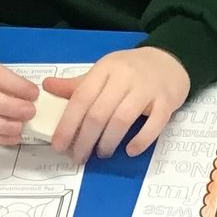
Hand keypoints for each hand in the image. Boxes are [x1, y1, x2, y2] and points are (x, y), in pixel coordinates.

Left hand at [43, 47, 190, 162]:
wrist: (170, 60)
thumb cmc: (132, 70)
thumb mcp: (104, 71)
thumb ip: (77, 85)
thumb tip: (46, 87)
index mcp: (106, 68)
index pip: (81, 98)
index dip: (67, 124)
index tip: (59, 146)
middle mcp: (125, 76)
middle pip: (99, 112)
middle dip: (85, 139)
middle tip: (79, 156)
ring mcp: (147, 88)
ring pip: (122, 119)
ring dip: (108, 142)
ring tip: (102, 153)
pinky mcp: (167, 101)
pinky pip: (154, 124)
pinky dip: (141, 140)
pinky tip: (130, 150)